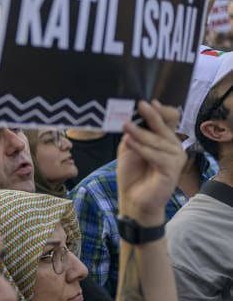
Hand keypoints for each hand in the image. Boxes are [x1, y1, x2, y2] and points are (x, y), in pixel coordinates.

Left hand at [116, 100, 183, 223]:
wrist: (133, 199)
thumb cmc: (132, 172)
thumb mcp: (129, 147)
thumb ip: (133, 132)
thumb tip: (131, 115)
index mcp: (164, 139)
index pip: (169, 119)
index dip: (160, 110)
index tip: (146, 102)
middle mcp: (173, 146)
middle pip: (165, 127)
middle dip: (151, 116)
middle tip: (140, 105)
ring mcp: (175, 158)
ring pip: (158, 141)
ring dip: (141, 134)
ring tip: (125, 126)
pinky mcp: (172, 170)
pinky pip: (157, 156)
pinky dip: (142, 148)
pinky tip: (129, 142)